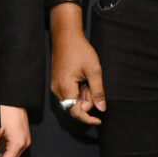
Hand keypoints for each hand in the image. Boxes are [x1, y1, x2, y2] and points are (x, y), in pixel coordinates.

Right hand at [49, 4, 104, 126]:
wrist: (65, 36)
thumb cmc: (80, 51)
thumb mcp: (94, 71)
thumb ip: (98, 91)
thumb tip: (102, 109)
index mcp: (66, 88)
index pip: (76, 112)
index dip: (88, 118)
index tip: (99, 120)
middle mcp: (57, 90)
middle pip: (73, 108)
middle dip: (87, 103)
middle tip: (95, 88)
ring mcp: (55, 86)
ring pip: (71, 101)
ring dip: (83, 97)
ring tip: (89, 81)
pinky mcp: (56, 82)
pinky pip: (68, 94)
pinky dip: (78, 92)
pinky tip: (83, 80)